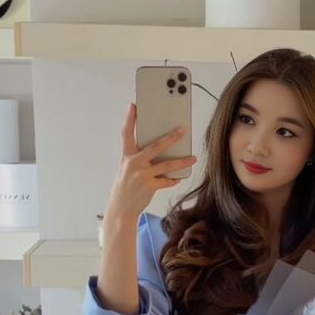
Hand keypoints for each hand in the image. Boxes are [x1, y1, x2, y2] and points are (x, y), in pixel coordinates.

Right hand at [104, 102, 196, 229]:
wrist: (121, 209)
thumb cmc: (126, 187)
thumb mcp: (127, 169)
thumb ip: (139, 158)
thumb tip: (160, 150)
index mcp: (126, 156)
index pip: (126, 133)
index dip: (130, 119)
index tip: (133, 105)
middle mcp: (134, 163)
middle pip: (156, 146)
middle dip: (171, 137)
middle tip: (182, 130)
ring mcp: (142, 175)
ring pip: (167, 164)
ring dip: (182, 161)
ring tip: (193, 158)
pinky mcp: (149, 186)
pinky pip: (166, 180)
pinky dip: (174, 178)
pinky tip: (180, 176)